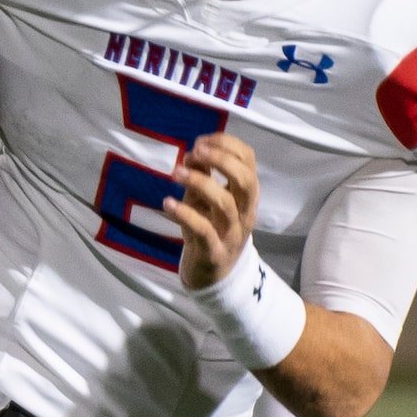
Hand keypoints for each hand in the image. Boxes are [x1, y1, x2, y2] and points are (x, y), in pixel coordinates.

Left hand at [164, 132, 259, 290]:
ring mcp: (232, 233)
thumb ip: (202, 176)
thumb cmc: (209, 228)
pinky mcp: (214, 251)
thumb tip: (193, 152)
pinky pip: (203, 230)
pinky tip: (168, 203)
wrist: (211, 275)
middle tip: (195, 151)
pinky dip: (184, 214)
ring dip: (200, 182)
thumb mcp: (204, 199)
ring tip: (176, 172)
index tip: (201, 141)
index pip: (248, 160)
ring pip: (224, 203)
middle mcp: (245, 212)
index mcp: (246, 194)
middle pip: (246, 180)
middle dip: (222, 160)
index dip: (226, 144)